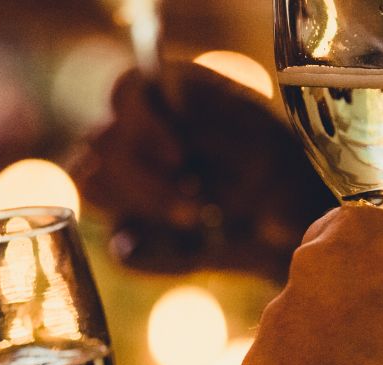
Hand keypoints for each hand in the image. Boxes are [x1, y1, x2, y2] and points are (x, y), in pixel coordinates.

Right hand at [72, 61, 328, 278]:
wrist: (289, 224)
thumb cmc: (278, 167)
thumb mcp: (261, 142)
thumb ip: (216, 124)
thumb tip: (176, 107)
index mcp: (165, 93)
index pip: (125, 93)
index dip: (143, 125)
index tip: (179, 156)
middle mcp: (132, 132)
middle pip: (99, 142)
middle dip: (144, 180)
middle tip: (196, 204)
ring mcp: (120, 182)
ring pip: (92, 185)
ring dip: (142, 208)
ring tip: (195, 221)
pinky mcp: (126, 231)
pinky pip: (121, 249)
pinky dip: (156, 254)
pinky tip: (194, 249)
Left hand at [240, 207, 382, 364]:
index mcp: (354, 228)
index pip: (342, 232)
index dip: (363, 265)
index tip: (381, 292)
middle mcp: (304, 264)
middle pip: (315, 285)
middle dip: (339, 311)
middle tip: (380, 352)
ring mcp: (275, 320)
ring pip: (293, 337)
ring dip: (320, 357)